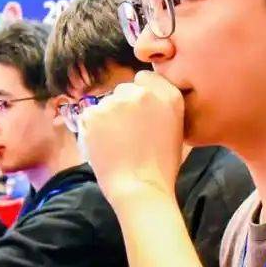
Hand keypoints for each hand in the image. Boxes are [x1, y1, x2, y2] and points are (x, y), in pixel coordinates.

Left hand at [79, 70, 184, 204]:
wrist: (140, 188)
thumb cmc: (161, 167)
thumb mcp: (175, 130)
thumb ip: (162, 107)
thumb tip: (147, 100)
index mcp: (168, 96)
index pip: (146, 78)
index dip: (141, 94)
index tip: (140, 113)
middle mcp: (143, 93)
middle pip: (124, 90)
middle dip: (123, 106)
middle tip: (127, 133)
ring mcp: (117, 102)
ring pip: (106, 103)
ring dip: (107, 118)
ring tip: (115, 143)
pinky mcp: (94, 113)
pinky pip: (89, 115)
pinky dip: (92, 129)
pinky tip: (103, 145)